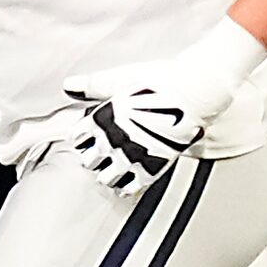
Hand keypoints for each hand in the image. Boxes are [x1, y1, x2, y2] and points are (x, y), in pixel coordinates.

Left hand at [61, 18, 266, 196]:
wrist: (196, 91)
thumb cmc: (162, 80)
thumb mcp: (121, 79)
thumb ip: (93, 86)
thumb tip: (70, 86)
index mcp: (104, 118)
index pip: (80, 136)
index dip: (81, 138)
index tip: (82, 138)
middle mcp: (116, 140)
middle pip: (90, 159)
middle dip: (90, 158)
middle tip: (92, 157)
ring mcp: (135, 154)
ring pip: (109, 177)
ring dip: (106, 175)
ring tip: (107, 175)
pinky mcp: (155, 164)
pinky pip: (135, 184)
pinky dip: (128, 186)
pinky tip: (126, 187)